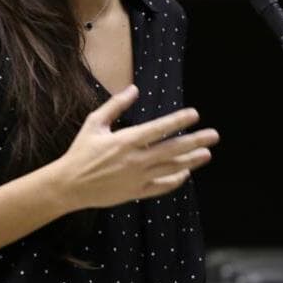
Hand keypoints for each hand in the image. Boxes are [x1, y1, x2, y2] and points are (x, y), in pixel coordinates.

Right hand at [51, 84, 219, 211]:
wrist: (69, 185)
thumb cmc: (81, 151)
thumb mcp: (94, 123)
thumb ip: (115, 105)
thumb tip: (134, 89)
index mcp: (125, 141)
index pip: (159, 129)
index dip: (178, 121)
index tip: (195, 114)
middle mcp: (135, 160)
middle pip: (172, 150)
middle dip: (195, 141)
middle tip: (214, 136)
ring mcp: (137, 178)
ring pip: (171, 168)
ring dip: (191, 161)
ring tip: (207, 154)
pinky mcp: (135, 193)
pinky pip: (161, 187)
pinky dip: (175, 180)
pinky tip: (185, 173)